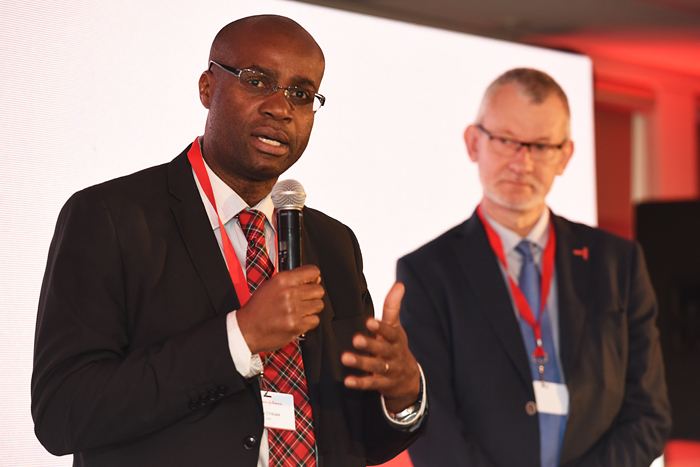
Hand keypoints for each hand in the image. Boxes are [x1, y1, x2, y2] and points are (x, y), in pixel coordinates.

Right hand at [237, 265, 324, 353]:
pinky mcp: (296, 325)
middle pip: (319, 290)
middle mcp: (289, 293)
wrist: (246, 329)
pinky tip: (299, 320)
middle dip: (313, 295)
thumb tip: (314, 278)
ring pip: (319, 305)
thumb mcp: (270, 285)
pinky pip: (315, 320)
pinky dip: (309, 322)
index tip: (313, 281)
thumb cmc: (257, 309)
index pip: (312, 271)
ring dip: (312, 308)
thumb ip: (291, 280)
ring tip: (300, 311)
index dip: (314, 277)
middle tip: (304, 299)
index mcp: (282, 280)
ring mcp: (293, 310)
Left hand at [341, 282, 420, 413]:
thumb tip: (399, 284)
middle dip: (370, 345)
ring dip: (361, 363)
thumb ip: (393, 307)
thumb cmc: (396, 347)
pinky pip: (371, 384)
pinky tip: (348, 381)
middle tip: (355, 339)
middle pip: (383, 349)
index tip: (369, 321)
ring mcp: (389, 371)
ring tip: (345, 358)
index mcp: (396, 339)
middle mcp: (394, 354)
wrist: (409, 379)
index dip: (380, 327)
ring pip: (376, 367)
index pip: (390, 332)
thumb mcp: (396, 327)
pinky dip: (360, 383)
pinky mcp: (383, 385)